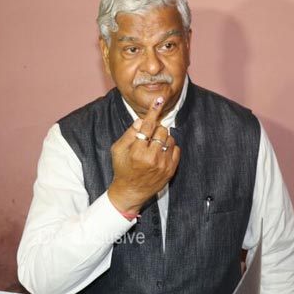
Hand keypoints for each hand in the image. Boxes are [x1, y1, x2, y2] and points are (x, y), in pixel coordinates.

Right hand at [107, 96, 180, 213]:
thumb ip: (129, 134)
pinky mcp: (171, 170)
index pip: (147, 126)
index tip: (159, 101)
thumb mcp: (118, 150)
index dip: (153, 112)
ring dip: (162, 139)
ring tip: (153, 148)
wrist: (130, 192)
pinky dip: (169, 148)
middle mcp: (152, 158)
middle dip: (155, 130)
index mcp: (137, 152)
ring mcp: (163, 165)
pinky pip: (176, 149)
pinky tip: (160, 154)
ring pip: (170, 139)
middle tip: (148, 138)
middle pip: (162, 130)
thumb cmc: (122, 169)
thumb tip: (141, 120)